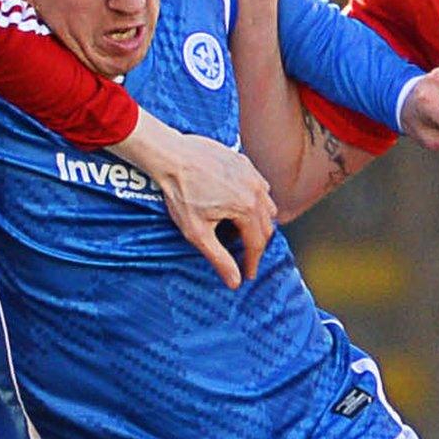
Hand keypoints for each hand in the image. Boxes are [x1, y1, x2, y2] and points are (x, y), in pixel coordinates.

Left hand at [113, 112, 276, 288]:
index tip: (247, 275)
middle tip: (245, 257)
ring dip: (259, 222)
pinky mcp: (244, 162)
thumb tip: (235, 282)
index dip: (252, 262)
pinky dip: (255, 200)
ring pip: (267, 205)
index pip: (257, 243)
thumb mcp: (197, 232)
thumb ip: (219, 258)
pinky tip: (239, 205)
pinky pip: (259, 186)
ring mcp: (251, 174)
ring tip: (241, 231)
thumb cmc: (181, 192)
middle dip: (257, 244)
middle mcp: (256, 190)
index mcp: (247, 209)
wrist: (171, 156)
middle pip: (266, 226)